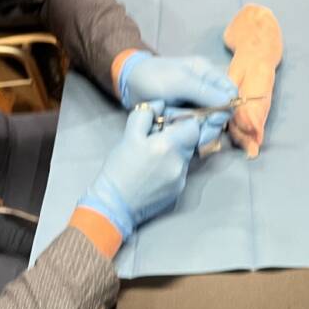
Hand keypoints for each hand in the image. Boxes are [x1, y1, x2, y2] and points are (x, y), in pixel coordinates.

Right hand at [78, 104, 199, 239]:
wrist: (114, 204)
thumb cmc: (119, 168)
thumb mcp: (128, 135)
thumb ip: (146, 114)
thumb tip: (161, 104)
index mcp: (169, 146)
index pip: (193, 126)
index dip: (182, 121)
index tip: (168, 124)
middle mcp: (180, 163)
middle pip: (191, 141)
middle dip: (177, 136)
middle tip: (157, 138)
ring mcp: (181, 179)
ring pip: (185, 156)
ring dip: (174, 152)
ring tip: (153, 156)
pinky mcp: (178, 191)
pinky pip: (180, 171)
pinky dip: (170, 167)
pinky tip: (153, 171)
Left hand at [117, 52, 238, 147]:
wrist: (129, 84)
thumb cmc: (154, 77)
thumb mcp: (180, 82)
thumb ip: (205, 92)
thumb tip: (230, 103)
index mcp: (207, 73)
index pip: (230, 91)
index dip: (227, 107)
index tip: (215, 121)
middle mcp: (205, 88)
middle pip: (221, 110)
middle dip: (212, 124)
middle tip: (200, 135)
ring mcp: (195, 102)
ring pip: (208, 122)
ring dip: (199, 130)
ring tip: (188, 136)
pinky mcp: (185, 115)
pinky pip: (195, 127)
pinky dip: (190, 133)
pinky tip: (183, 137)